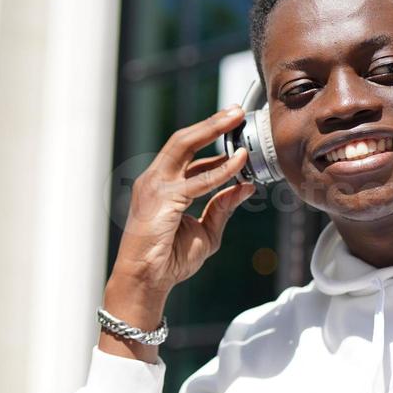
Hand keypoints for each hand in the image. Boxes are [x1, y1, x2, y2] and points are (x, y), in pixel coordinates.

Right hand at [102, 106, 254, 357]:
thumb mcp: (206, 232)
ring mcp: (154, 186)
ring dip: (212, 130)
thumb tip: (245, 187)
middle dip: (211, 124)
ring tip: (236, 119)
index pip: (188, 156)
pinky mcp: (161, 198)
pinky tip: (240, 163)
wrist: (146, 281)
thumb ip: (222, 208)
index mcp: (161, 186)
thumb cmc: (168, 260)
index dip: (214, 143)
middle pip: (183, 141)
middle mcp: (154, 180)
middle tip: (236, 111)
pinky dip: (221, 170)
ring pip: (184, 146)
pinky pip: (197, 180)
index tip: (235, 132)